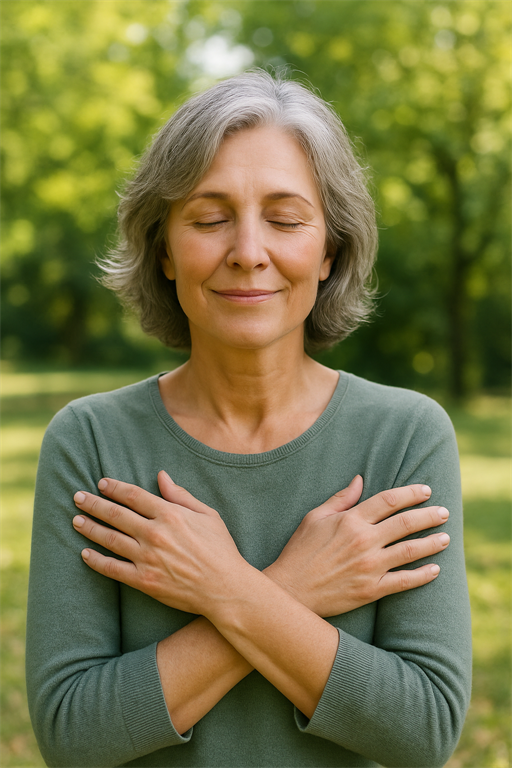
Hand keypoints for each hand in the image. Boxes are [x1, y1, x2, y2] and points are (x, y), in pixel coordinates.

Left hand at [72, 473, 245, 615]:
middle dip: (94, 504)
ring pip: (110, 539)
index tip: (101, 483)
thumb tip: (161, 476)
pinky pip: (113, 569)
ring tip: (76, 520)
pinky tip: (85, 554)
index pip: (133, 496)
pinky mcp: (144, 581)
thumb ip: (181, 495)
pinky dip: (96, 561)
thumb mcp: (207, 515)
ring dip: (90, 528)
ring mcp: (147, 558)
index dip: (114, 488)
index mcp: (170, 514)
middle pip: (116, 514)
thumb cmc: (221, 549)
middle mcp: (155, 534)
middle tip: (77, 497)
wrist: (225, 588)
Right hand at [265, 478, 449, 616]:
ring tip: (446, 538)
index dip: (411, 493)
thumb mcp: (314, 518)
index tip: (426, 490)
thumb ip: (341, 498)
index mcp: (350, 520)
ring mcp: (369, 567)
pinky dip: (423, 576)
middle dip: (429, 515)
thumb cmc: (299, 551)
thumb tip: (360, 479)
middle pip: (406, 523)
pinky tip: (436, 570)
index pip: (389, 500)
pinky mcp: (370, 590)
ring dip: (432, 543)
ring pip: (410, 551)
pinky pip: (404, 581)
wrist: (290, 590)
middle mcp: (363, 541)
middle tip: (444, 512)